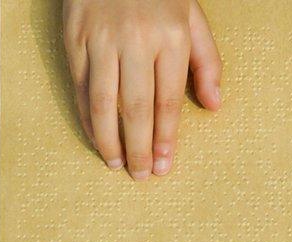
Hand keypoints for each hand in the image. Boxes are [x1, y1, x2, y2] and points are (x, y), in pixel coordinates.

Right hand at [62, 0, 220, 178]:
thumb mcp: (192, 17)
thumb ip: (207, 61)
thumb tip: (214, 105)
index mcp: (172, 36)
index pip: (168, 99)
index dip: (165, 136)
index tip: (164, 164)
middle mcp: (137, 40)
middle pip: (136, 108)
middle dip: (139, 148)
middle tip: (140, 175)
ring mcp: (103, 40)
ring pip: (103, 103)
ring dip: (109, 140)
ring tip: (115, 164)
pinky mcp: (76, 40)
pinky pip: (81, 88)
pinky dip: (87, 118)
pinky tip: (96, 136)